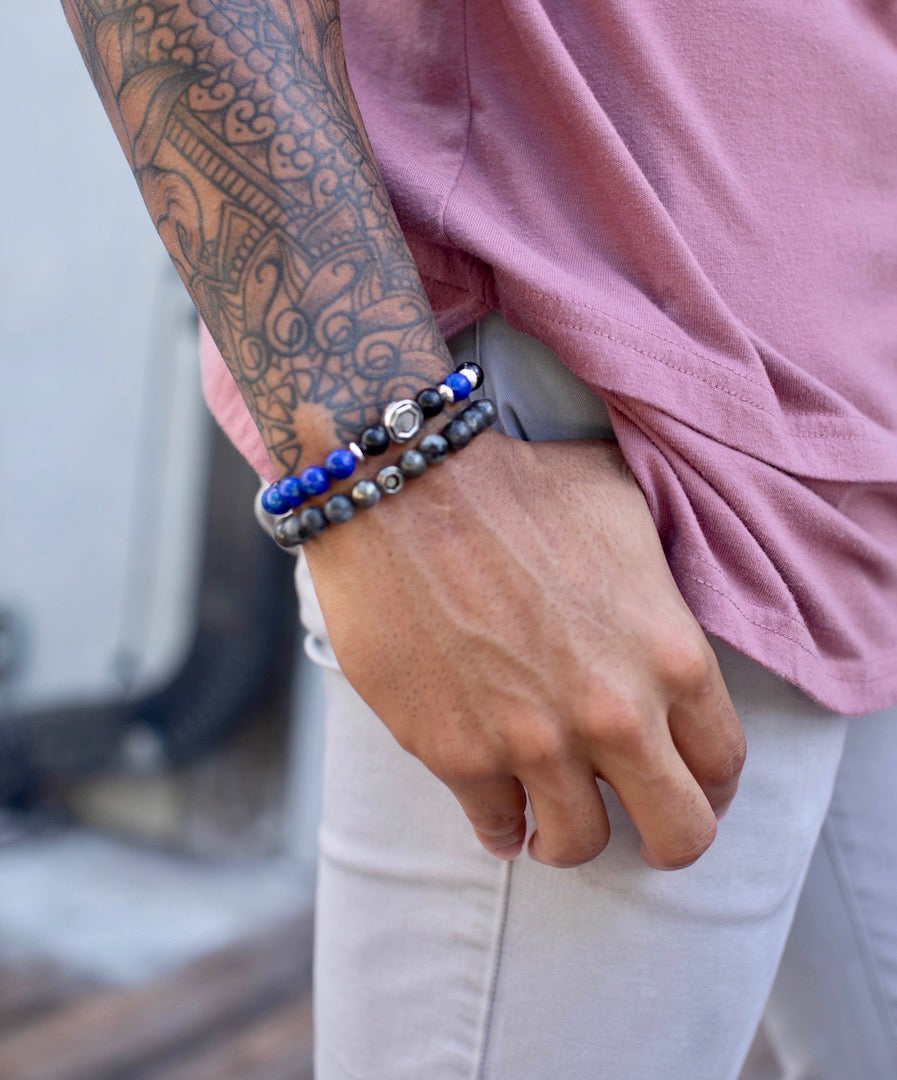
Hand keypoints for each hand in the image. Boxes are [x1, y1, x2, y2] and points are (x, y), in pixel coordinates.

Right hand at [305, 431, 745, 868]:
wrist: (402, 486)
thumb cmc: (515, 487)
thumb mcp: (623, 512)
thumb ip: (658, 586)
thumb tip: (660, 620)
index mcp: (670, 655)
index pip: (723, 762)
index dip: (710, 780)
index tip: (684, 778)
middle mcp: (614, 714)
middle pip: (680, 833)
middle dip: (665, 838)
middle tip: (635, 820)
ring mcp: (534, 743)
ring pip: (581, 845)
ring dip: (570, 836)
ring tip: (551, 818)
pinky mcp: (458, 755)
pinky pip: (494, 827)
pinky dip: (499, 826)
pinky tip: (497, 810)